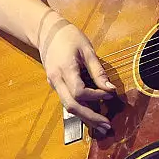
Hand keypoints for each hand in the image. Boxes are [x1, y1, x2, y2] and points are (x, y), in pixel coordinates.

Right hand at [37, 15, 116, 135]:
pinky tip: (91, 114)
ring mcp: (54, 84)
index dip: (96, 96)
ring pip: (68, 107)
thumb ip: (98, 71)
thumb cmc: (70, 37)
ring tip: (101, 125)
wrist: (47, 32)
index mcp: (65, 70)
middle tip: (107, 126)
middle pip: (72, 106)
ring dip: (85, 118)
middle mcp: (56, 81)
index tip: (110, 95)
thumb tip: (110, 89)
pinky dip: (80, 109)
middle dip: (90, 118)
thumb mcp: (87, 50)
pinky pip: (67, 101)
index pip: (79, 92)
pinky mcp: (56, 86)